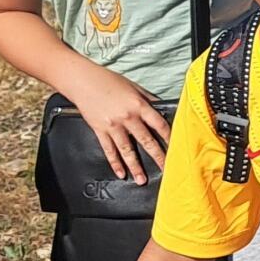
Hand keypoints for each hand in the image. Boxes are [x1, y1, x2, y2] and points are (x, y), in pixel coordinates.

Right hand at [70, 66, 171, 184]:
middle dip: (158, 157)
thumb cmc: (108, 80)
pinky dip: (115, 163)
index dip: (169, 137)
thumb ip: (148, 99)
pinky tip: (121, 173)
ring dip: (136, 167)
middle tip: (166, 170)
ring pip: (127, 150)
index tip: (177, 148)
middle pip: (147, 141)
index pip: (160, 124)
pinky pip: (109, 150)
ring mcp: (113, 126)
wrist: (82, 81)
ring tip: (142, 180)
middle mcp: (128, 117)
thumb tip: (162, 108)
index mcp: (139, 105)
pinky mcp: (100, 130)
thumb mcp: (134, 86)